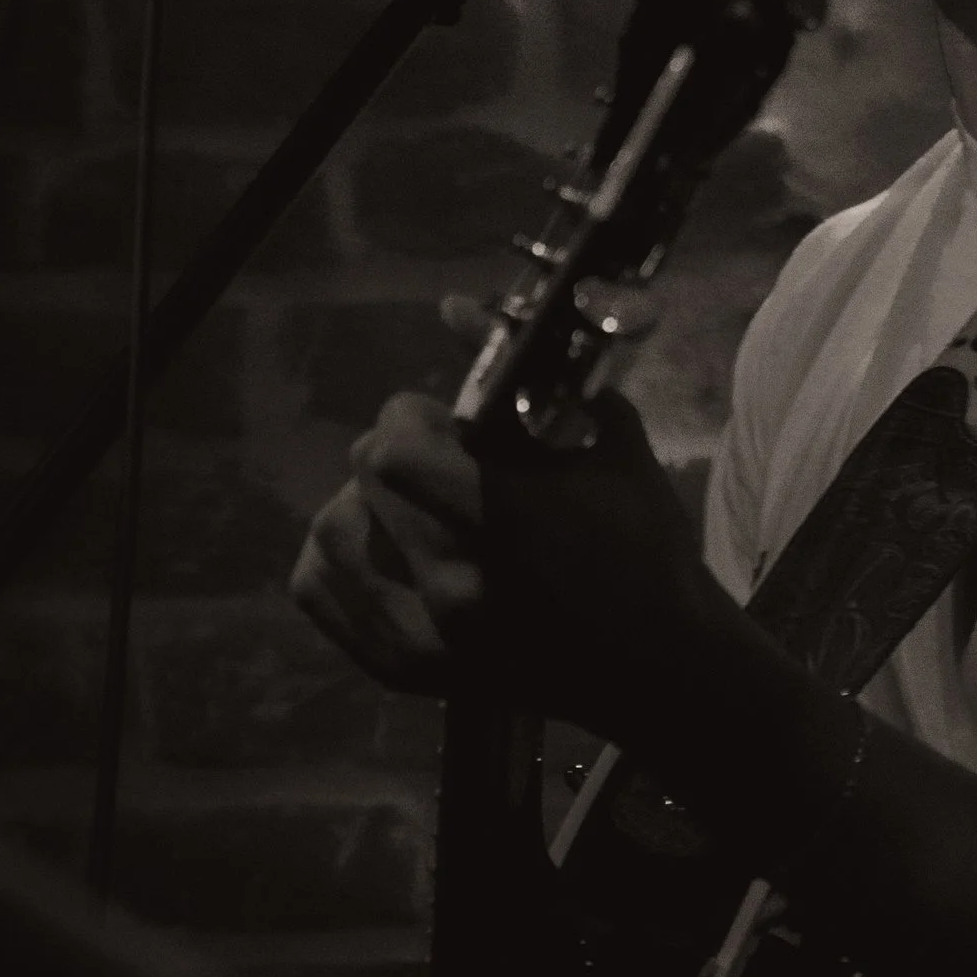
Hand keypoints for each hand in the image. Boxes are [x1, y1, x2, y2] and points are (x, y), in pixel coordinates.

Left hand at [290, 371, 718, 745]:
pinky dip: (335, 557)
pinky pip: (319, 591)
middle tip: (440, 462)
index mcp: (509, 523)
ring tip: (411, 504)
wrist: (656, 664)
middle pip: (363, 481)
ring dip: (364, 503)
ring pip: (332, 531)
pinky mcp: (404, 669)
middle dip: (397, 455)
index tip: (446, 421)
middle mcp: (456, 584)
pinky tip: (382, 544)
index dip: (412, 418)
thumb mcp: (611, 446)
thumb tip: (457, 307)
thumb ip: (539, 373)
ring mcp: (426, 636)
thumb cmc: (645, 547)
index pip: (394, 446)